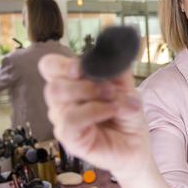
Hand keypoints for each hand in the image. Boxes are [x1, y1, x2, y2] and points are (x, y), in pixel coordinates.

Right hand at [39, 54, 151, 178]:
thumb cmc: (126, 115)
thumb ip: (117, 67)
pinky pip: (70, 119)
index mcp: (71, 83)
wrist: (137, 144)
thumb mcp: (126, 85)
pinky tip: (112, 111)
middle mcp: (62, 102)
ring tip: (116, 101)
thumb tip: (116, 42)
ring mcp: (63, 121)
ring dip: (94, 95)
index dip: (61, 65)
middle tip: (111, 89)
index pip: (49, 67)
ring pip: (60, 97)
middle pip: (53, 84)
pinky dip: (95, 110)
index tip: (81, 68)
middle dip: (85, 82)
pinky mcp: (69, 139)